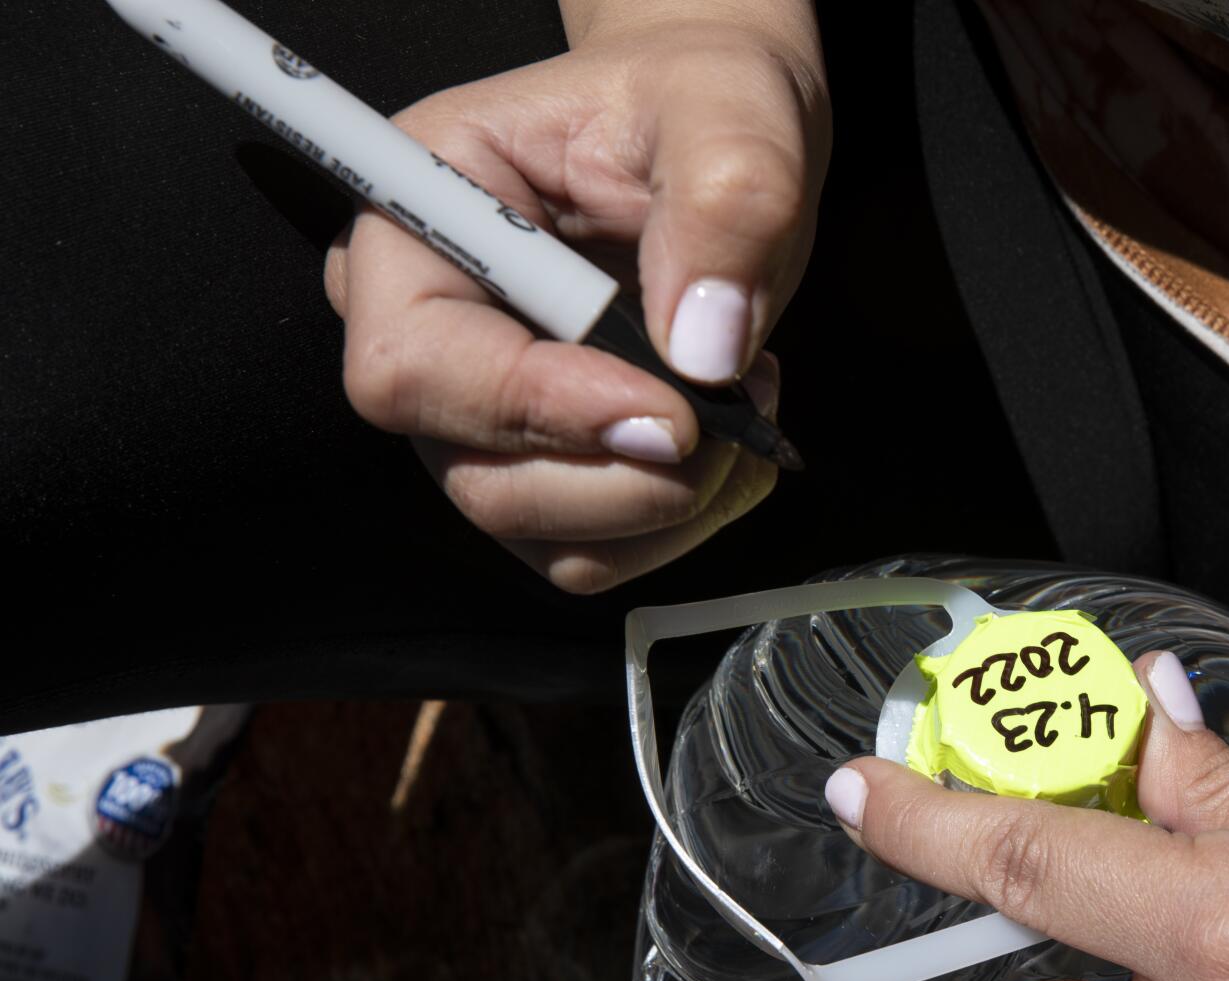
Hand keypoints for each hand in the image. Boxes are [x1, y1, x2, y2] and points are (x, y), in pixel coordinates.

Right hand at [322, 5, 825, 590]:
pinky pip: (599, 553)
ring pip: (546, 537)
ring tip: (742, 399)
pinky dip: (683, 518)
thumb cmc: (698, 108)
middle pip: (478, 478)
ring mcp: (478, 417)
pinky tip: (725, 431)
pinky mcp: (543, 470)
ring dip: (671, 502)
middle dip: (631, 476)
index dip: (540, 408)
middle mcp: (425, 331)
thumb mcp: (730, 113)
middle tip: (735, 407)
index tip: (674, 412)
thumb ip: (725, 206)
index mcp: (417, 218)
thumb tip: (704, 348)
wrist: (720, 142)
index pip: (416, 367)